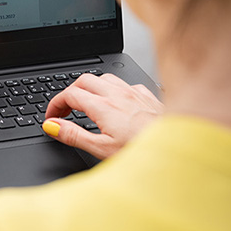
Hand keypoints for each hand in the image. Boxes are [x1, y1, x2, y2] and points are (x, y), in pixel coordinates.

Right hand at [43, 73, 163, 159]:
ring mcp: (135, 93)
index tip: (51, 117)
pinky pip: (127, 84)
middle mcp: (118, 94)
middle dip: (70, 92)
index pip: (69, 94)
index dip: (55, 104)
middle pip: (84, 80)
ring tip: (87, 104)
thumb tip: (52, 125)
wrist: (179, 150)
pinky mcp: (149, 97)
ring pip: (105, 78)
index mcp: (103, 106)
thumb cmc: (144, 152)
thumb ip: (74, 135)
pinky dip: (115, 90)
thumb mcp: (102, 149)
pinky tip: (117, 103)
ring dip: (91, 87)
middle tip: (65, 110)